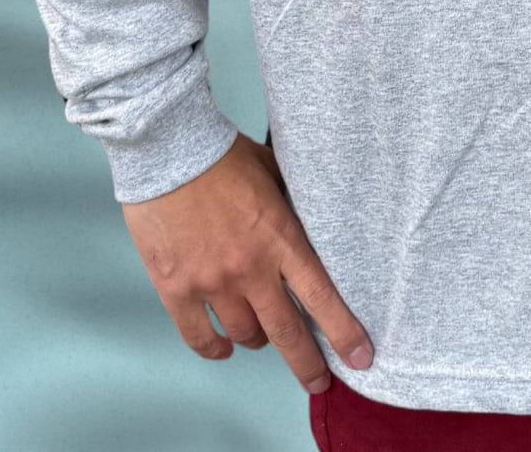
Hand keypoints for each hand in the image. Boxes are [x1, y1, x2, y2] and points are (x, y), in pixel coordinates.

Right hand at [121, 131, 373, 394]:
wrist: (169, 150)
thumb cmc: (222, 154)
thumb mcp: (272, 172)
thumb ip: (289, 204)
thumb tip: (305, 217)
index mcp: (280, 238)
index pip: (320, 297)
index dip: (342, 332)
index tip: (361, 356)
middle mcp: (250, 268)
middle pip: (286, 332)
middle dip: (307, 364)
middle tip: (318, 381)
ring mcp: (212, 282)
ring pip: (245, 335)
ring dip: (256, 340)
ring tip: (260, 336)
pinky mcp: (176, 288)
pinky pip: (198, 337)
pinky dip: (213, 349)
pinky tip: (223, 348)